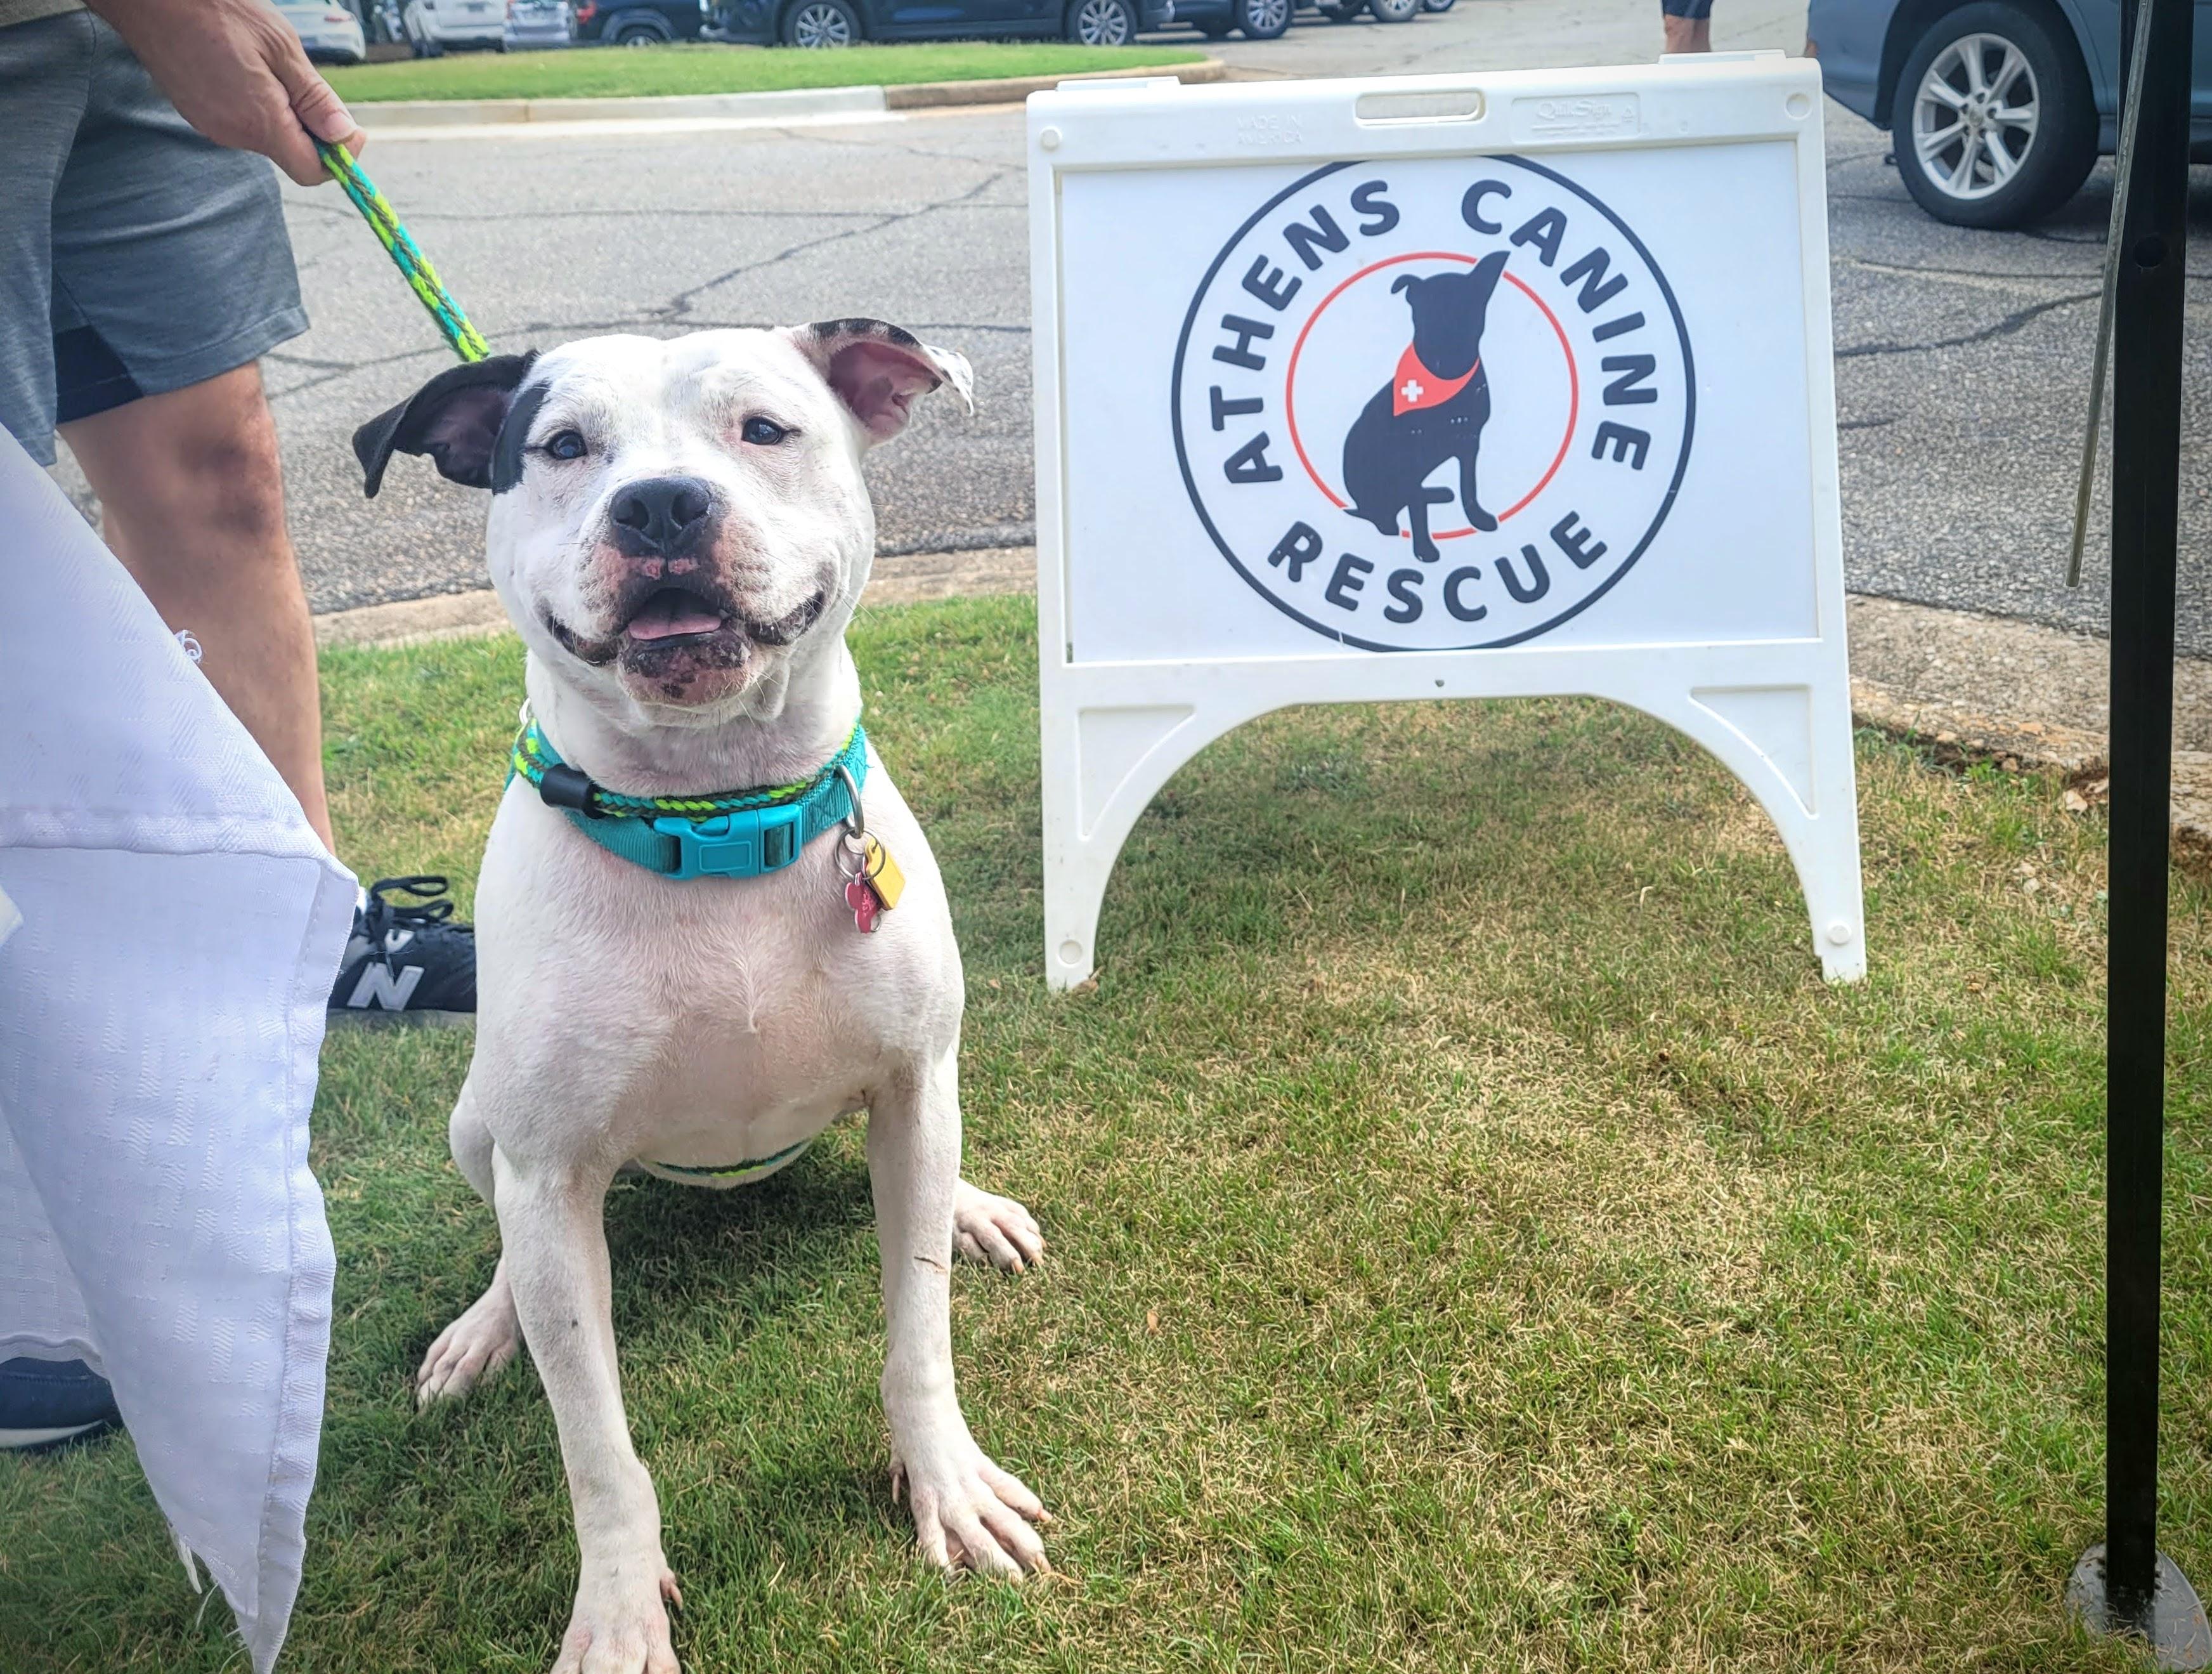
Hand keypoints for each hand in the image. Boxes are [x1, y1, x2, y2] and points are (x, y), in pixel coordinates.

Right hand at [84, 0, 363, 185]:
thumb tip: (345, 137)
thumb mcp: (281, 47)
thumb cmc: (216, 8)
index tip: (348, 129)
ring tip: (268, 64)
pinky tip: (245, 65)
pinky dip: (256, 104)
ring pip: (266, 135)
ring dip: (282, 112)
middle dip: (311, 128)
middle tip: (305, 81)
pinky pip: (240, 120)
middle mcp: (232, 134)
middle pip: (290, 153)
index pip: (310, 171)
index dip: (338, 158)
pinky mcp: (196, 112)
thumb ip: (315, 98)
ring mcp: (210, 124)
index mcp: (259, 122)